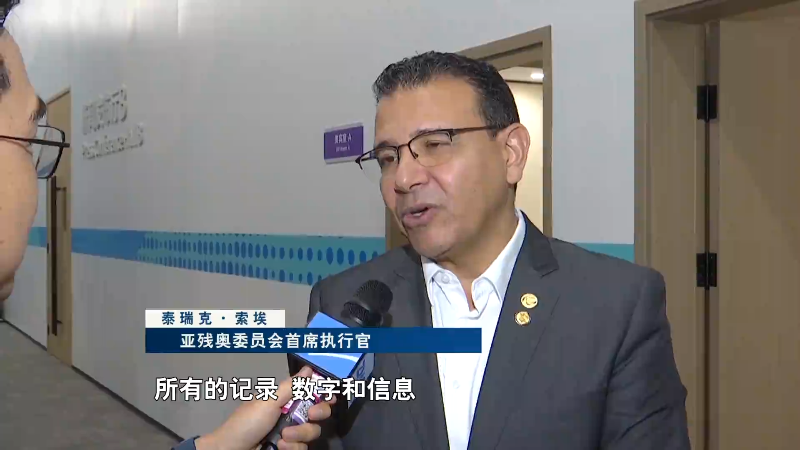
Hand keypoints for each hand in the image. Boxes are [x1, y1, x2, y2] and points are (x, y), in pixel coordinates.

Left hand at [196, 366, 335, 449]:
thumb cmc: (247, 422)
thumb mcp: (268, 401)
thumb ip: (291, 387)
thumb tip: (308, 369)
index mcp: (287, 399)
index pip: (312, 393)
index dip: (324, 393)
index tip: (330, 397)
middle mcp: (292, 415)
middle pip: (320, 412)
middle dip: (317, 413)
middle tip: (310, 415)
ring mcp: (291, 434)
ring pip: (313, 432)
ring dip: (299, 435)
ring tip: (282, 438)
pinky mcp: (289, 448)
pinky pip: (303, 448)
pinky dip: (292, 448)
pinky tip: (279, 447)